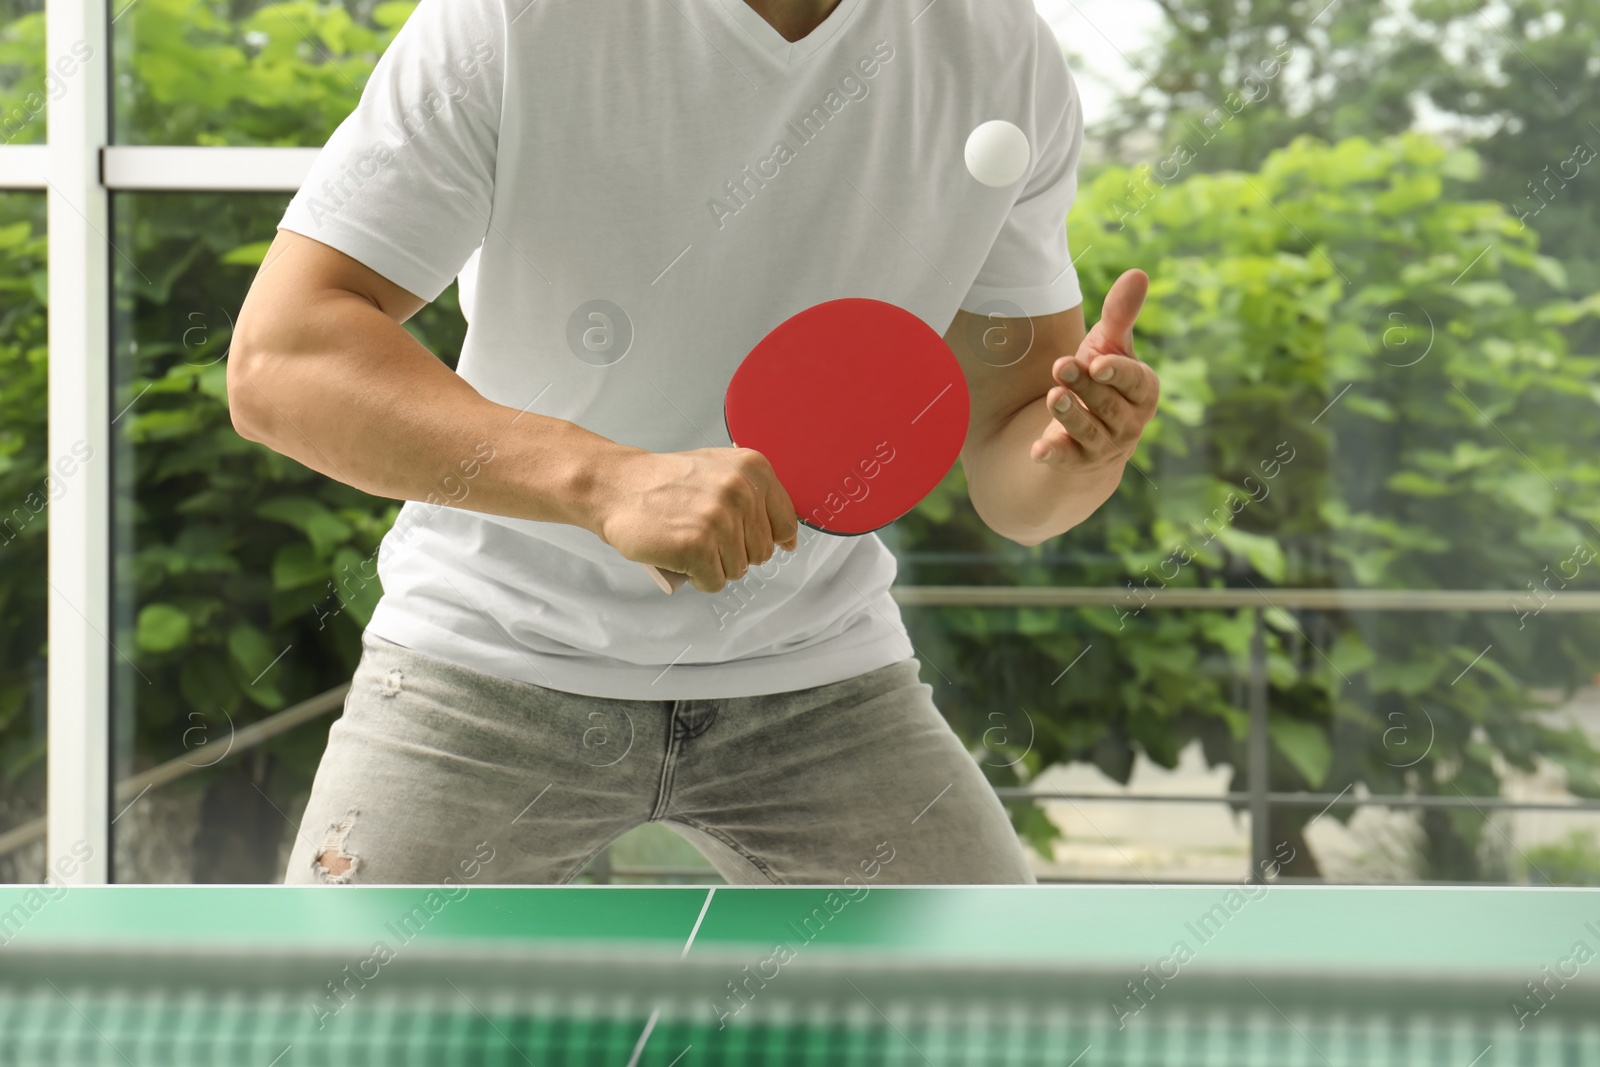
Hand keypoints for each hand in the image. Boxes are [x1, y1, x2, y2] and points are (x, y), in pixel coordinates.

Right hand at [595, 448, 799, 593]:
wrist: (617, 486)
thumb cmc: (666, 482)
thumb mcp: (719, 469)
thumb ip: (756, 494)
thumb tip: (788, 538)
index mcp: (754, 469)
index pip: (785, 524)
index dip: (767, 539)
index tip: (745, 538)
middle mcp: (742, 491)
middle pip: (762, 552)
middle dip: (735, 553)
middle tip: (704, 536)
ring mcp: (719, 519)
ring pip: (738, 570)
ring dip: (714, 566)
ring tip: (690, 543)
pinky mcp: (697, 546)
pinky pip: (714, 582)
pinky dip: (697, 578)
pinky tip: (682, 558)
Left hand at [1032, 269, 1158, 470]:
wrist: (1085, 437)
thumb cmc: (1100, 382)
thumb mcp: (1107, 347)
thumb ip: (1120, 316)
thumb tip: (1138, 273)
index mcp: (1142, 392)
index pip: (1136, 382)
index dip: (1118, 372)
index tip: (1098, 362)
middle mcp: (1129, 423)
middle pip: (1109, 405)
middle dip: (1086, 387)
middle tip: (1061, 366)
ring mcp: (1104, 447)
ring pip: (1090, 432)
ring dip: (1071, 415)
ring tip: (1053, 396)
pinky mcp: (1076, 464)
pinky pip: (1067, 460)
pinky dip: (1053, 454)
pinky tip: (1038, 449)